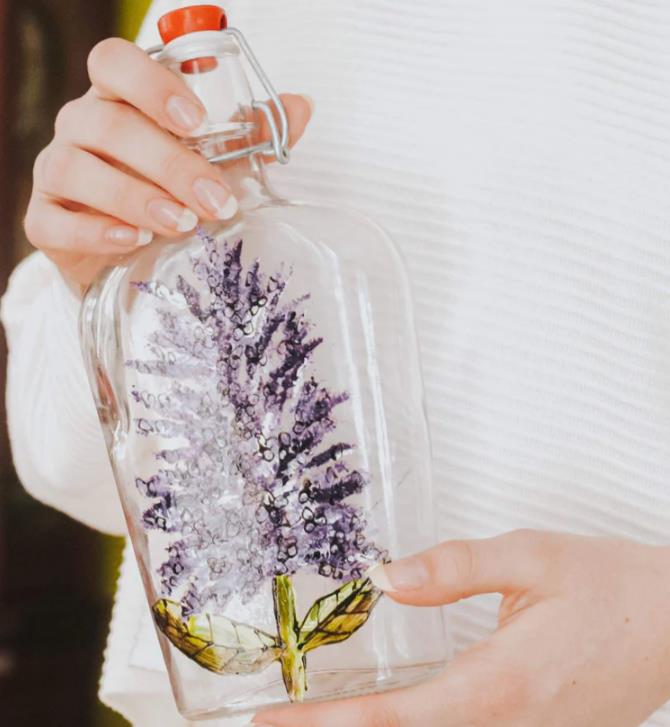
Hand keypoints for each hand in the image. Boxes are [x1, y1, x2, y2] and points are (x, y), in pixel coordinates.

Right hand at [24, 38, 311, 284]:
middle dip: (167, 162)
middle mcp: (81, 128)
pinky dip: (94, 231)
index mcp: (120, 102)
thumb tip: (301, 107)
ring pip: (74, 168)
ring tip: (181, 224)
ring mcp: (56, 173)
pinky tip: (132, 240)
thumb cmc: (171, 196)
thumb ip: (249, 136)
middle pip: (107, 123)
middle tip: (214, 200)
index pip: (114, 63)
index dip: (150, 84)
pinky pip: (52, 222)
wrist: (130, 258)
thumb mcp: (212, 163)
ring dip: (133, 196)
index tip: (196, 122)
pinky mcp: (44, 221)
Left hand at [253, 531, 669, 726]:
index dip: (330, 724)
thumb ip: (456, 567)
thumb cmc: (613, 586)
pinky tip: (394, 710)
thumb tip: (388, 576)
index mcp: (502, 684)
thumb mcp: (534, 556)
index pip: (396, 719)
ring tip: (323, 712)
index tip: (275, 721)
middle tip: (282, 719)